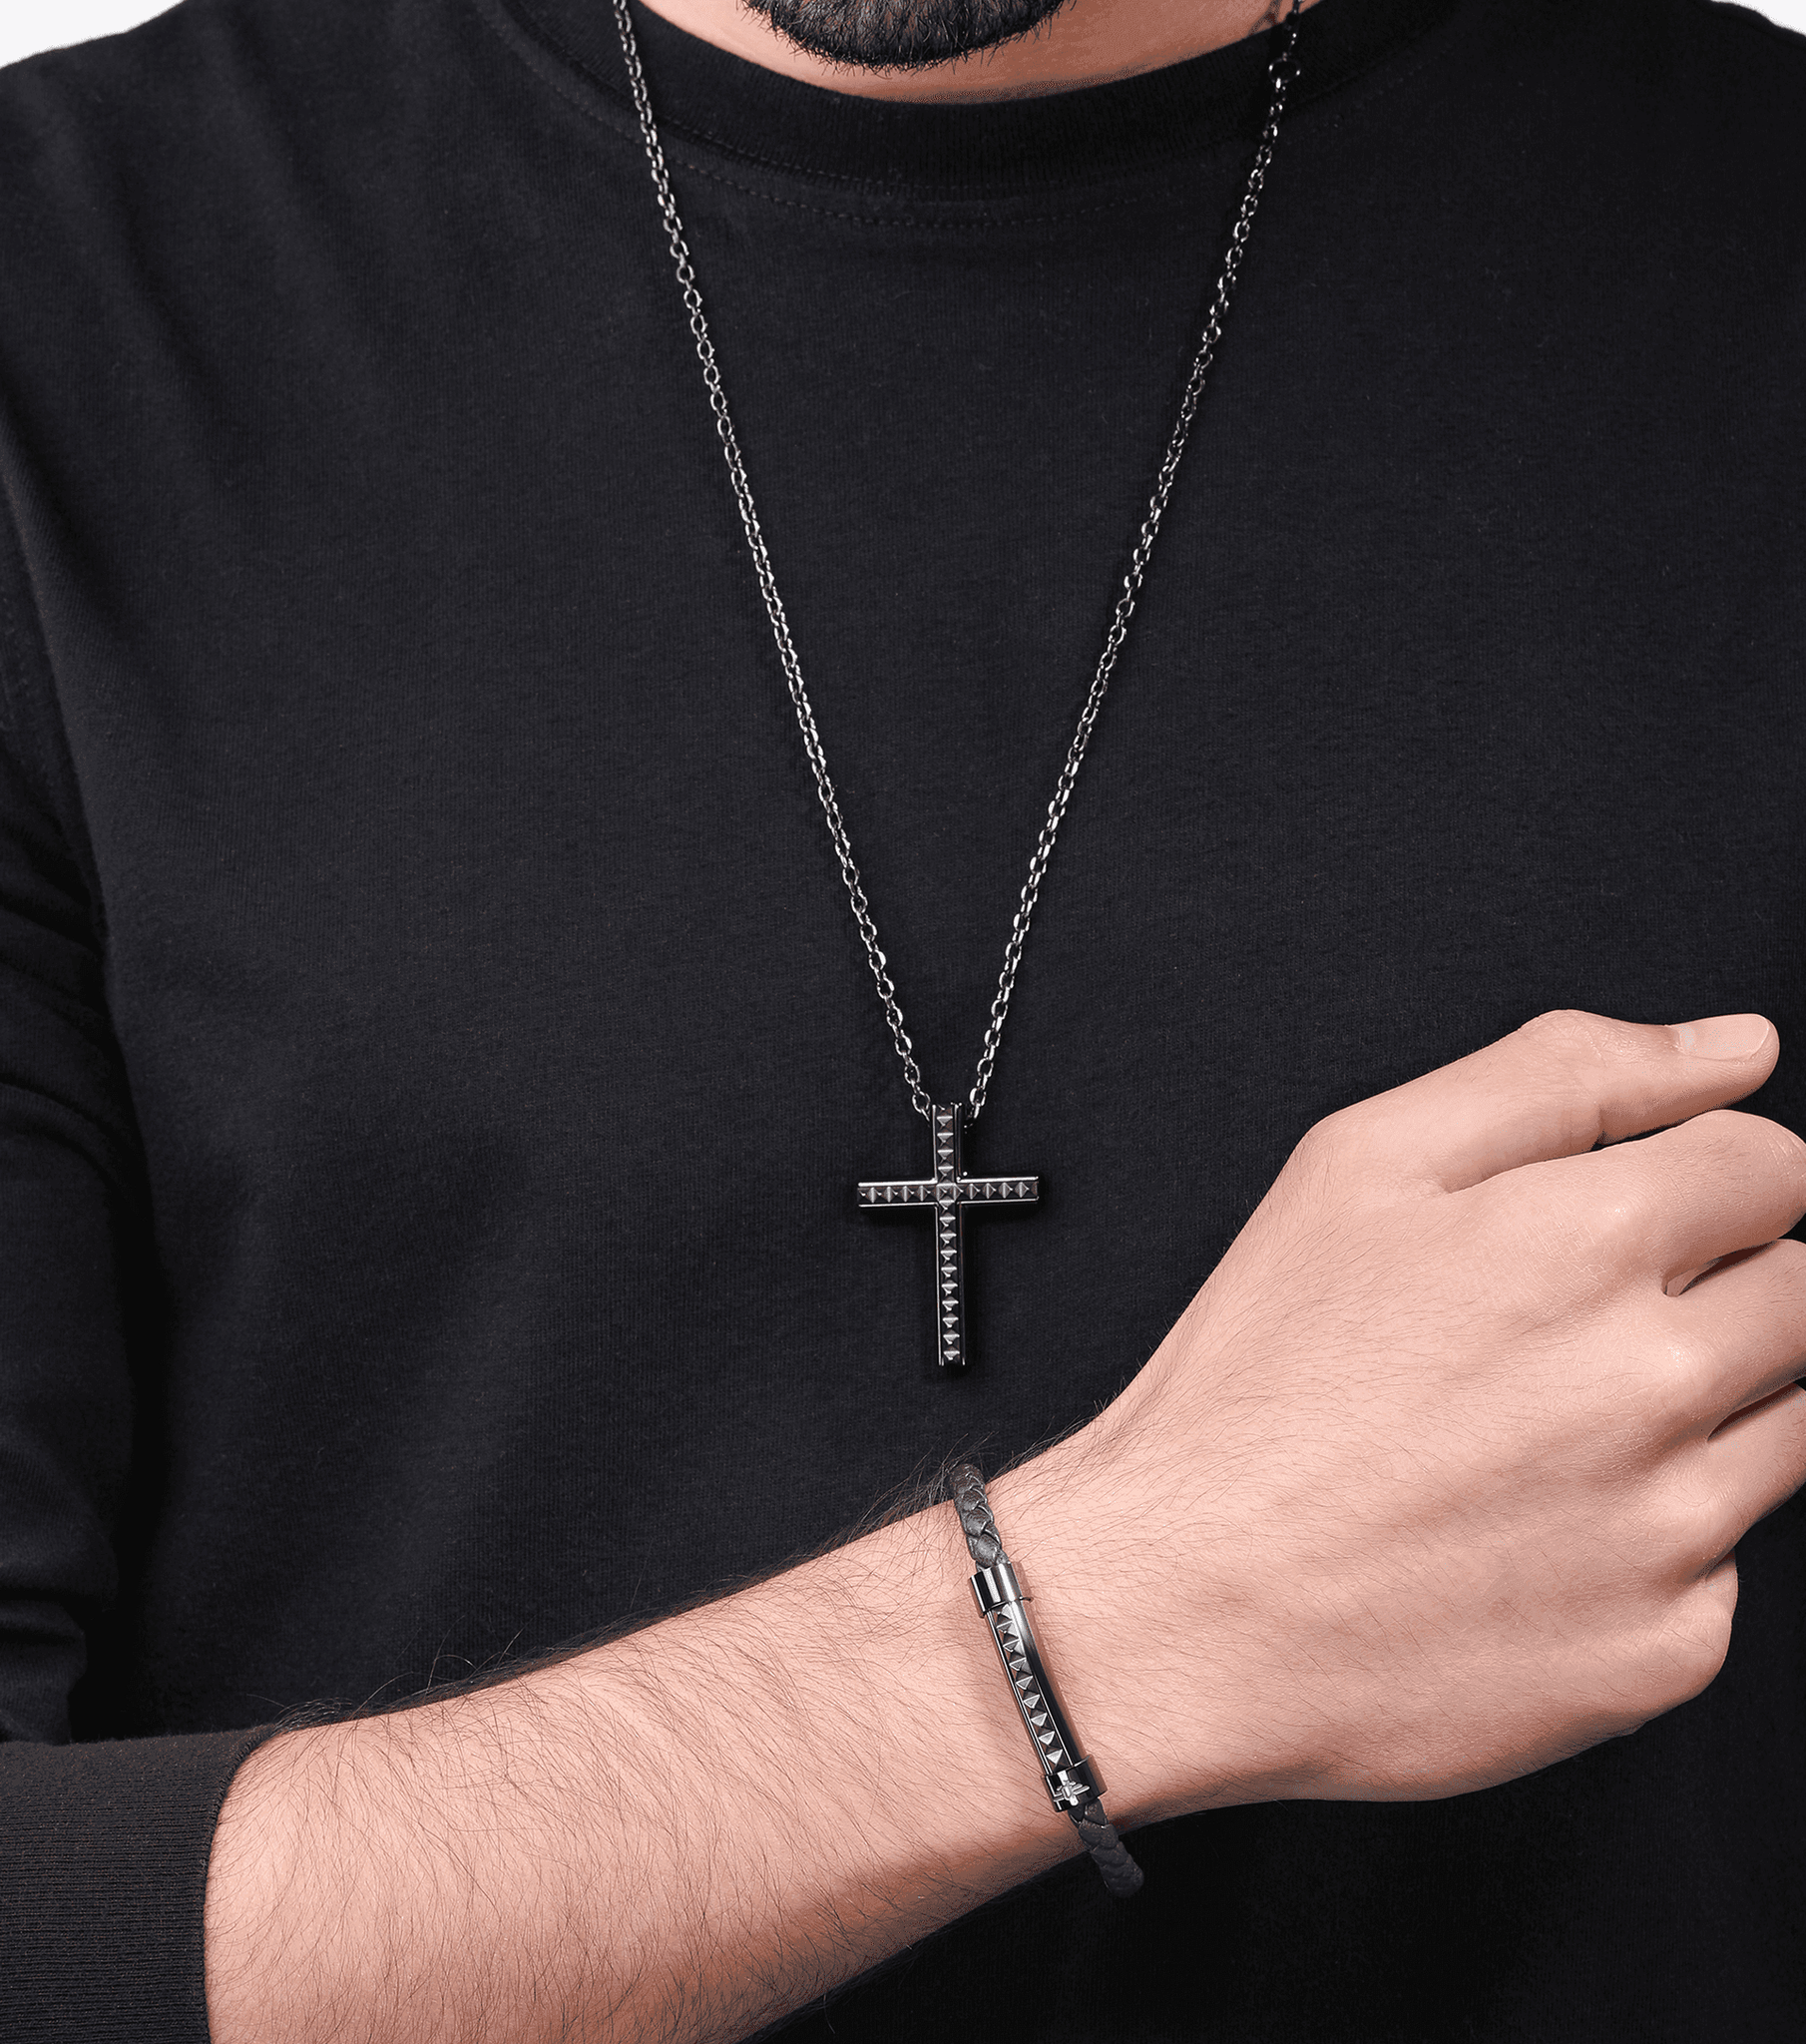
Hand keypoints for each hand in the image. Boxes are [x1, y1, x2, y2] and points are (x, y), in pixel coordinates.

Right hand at [1057, 1009, 1805, 1816]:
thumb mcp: (1363, 1163)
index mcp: (1588, 1238)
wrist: (1184, 1602)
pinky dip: (1655, 1542)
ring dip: (1699, 1413)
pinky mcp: (1667, 1647)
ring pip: (1793, 1426)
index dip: (1705, 1178)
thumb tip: (1733, 1047)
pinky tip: (1535, 1529)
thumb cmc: (1258, 1379)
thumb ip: (1563, 1074)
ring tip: (1543, 1430)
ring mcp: (1672, 1526)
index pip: (1776, 1167)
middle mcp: (1656, 1381)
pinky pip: (1727, 1566)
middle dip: (1720, 1288)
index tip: (1637, 1218)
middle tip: (1569, 1329)